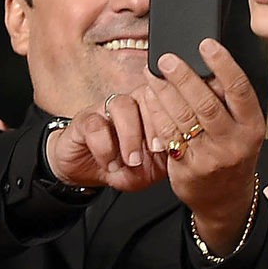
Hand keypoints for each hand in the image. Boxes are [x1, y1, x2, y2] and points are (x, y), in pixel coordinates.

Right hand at [46, 94, 167, 194]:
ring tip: (132, 161)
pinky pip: (95, 125)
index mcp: (151, 114)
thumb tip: (184, 154)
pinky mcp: (84, 121)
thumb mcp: (150, 171)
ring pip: (121, 105)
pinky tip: (109, 163)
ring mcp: (106, 111)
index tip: (176, 141)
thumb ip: (166, 161)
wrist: (87, 173)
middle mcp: (130, 106)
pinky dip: (104, 148)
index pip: (167, 101)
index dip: (173, 118)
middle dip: (154, 123)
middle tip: (155, 149)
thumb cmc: (121, 168)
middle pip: (147, 95)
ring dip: (130, 136)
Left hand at [145, 39, 264, 253]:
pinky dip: (156, 113)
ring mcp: (209, 158)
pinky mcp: (187, 168)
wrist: (225, 200)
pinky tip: (150, 98)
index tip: (205, 44)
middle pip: (205, 103)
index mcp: (252, 127)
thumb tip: (203, 64)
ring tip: (152, 74)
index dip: (223, 64)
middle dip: (183, 76)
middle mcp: (233, 143)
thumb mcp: (243, 130)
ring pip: (182, 118)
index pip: (239, 90)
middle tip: (166, 58)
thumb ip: (229, 102)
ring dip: (164, 91)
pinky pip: (167, 134)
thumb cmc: (233, 154)